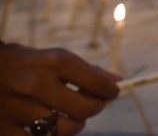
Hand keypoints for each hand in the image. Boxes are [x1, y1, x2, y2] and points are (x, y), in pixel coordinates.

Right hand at [0, 44, 120, 135]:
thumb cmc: (22, 63)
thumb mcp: (53, 57)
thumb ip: (85, 70)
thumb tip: (117, 81)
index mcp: (53, 62)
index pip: (96, 82)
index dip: (110, 91)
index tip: (111, 93)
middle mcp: (38, 85)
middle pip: (84, 109)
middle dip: (94, 108)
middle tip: (91, 105)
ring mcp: (20, 109)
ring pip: (65, 129)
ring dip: (74, 125)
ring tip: (69, 117)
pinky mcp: (4, 129)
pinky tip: (48, 128)